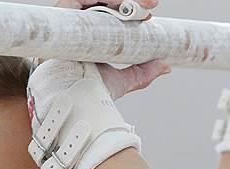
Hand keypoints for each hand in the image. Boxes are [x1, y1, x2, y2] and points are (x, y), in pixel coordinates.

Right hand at [52, 0, 169, 99]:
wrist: (75, 98)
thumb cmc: (89, 92)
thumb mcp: (123, 80)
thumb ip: (143, 73)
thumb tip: (166, 66)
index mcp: (92, 37)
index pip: (112, 15)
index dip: (132, 12)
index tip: (150, 19)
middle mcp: (81, 26)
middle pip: (106, 4)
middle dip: (131, 3)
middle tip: (150, 7)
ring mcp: (72, 20)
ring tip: (142, 6)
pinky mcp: (63, 14)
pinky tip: (122, 4)